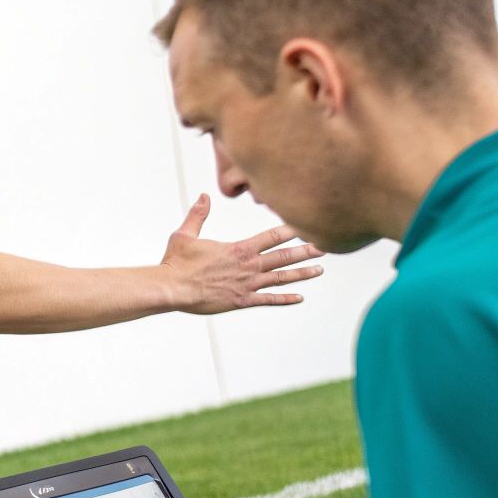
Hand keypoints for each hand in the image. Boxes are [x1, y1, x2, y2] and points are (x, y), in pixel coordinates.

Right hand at [160, 195, 323, 313]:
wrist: (172, 288)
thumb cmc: (176, 262)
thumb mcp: (185, 234)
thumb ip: (198, 215)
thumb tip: (203, 196)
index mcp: (238, 249)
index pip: (272, 237)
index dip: (292, 231)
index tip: (307, 225)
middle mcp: (248, 266)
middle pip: (284, 257)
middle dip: (307, 251)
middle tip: (325, 246)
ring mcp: (247, 284)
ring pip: (281, 277)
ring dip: (302, 273)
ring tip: (320, 270)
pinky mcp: (241, 300)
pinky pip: (268, 300)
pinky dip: (285, 299)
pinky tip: (299, 297)